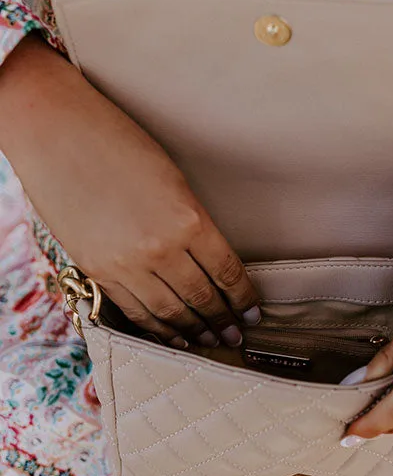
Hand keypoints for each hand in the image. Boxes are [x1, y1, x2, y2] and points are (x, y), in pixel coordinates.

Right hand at [0, 35, 259, 348]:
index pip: (226, 271)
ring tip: (210, 342)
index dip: (242, 296)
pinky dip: (155, 328)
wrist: (56, 133)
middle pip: (200, 297)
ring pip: (168, 311)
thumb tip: (208, 259)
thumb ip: (192, 221)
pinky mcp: (97, 270)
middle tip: (235, 336)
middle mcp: (159, 248)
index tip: (253, 312)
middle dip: (222, 320)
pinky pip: (133, 310)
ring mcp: (125, 264)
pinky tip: (171, 336)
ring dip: (193, 331)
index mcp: (187, 219)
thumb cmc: (119, 142)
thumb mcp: (172, 177)